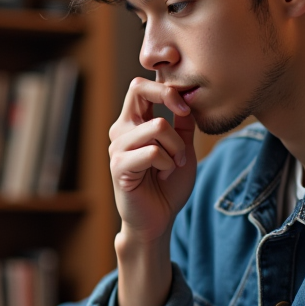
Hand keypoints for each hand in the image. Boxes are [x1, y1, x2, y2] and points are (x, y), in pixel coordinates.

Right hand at [108, 77, 197, 244]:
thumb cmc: (168, 185)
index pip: (140, 86)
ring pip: (157, 126)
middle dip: (168, 96)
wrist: (157, 219)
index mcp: (134, 122)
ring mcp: (117, 147)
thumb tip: (187, 97)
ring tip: (174, 164)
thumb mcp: (182, 148)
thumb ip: (183, 123)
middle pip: (138, 89)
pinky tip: (163, 174)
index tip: (185, 108)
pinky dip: (168, 163)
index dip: (167, 88)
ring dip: (176, 147)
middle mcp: (121, 130)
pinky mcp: (119, 166)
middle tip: (183, 115)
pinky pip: (153, 152)